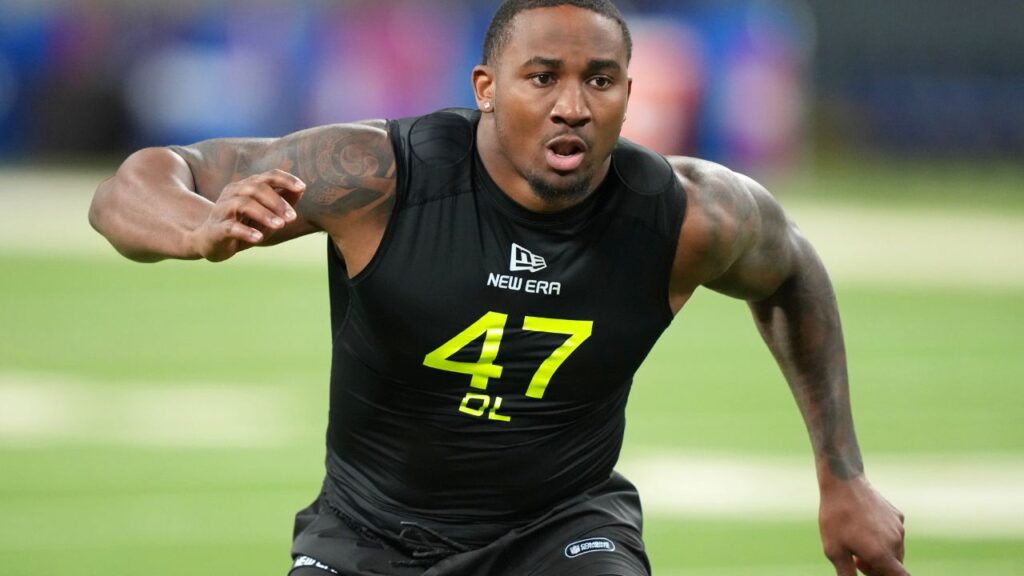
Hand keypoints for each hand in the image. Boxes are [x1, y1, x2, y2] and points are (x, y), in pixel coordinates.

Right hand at [188, 169, 305, 261]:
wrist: (210, 242)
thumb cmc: (242, 225)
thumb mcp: (266, 214)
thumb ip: (283, 201)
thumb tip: (301, 189)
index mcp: (246, 186)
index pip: (268, 176)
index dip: (285, 179)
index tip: (302, 187)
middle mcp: (233, 193)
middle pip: (257, 189)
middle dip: (277, 202)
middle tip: (292, 217)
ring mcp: (223, 210)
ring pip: (244, 204)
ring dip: (264, 214)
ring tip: (280, 225)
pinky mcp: (216, 229)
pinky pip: (231, 227)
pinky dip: (246, 231)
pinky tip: (258, 238)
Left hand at [819, 475, 907, 575]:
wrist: (843, 483)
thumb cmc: (835, 518)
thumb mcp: (834, 550)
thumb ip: (847, 574)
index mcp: (881, 554)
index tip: (871, 571)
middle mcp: (895, 542)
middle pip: (895, 566)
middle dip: (878, 568)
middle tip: (857, 560)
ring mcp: (899, 528)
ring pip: (896, 550)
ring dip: (881, 553)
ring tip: (858, 543)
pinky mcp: (898, 516)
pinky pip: (895, 534)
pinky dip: (883, 537)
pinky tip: (865, 527)